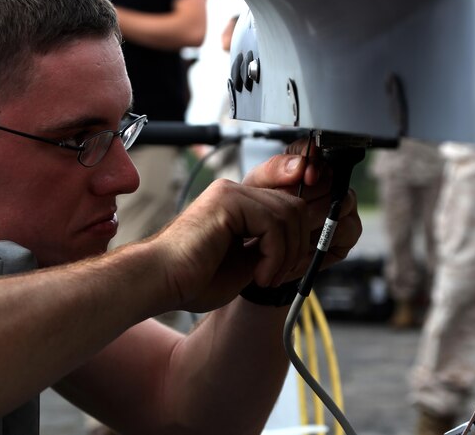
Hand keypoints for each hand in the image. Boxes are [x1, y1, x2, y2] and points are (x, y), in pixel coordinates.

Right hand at [150, 139, 361, 311]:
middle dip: (299, 245)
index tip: (314, 245)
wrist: (161, 281)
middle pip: (294, 205)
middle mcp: (235, 192)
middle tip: (279, 274)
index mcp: (238, 205)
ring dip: (286, 254)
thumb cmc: (192, 279)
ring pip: (289, 213)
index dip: (306, 218)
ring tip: (266, 276)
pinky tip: (260, 273)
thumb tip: (305, 246)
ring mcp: (230, 192)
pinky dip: (275, 254)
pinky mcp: (227, 200)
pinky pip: (273, 223)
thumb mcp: (246, 264)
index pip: (286, 199)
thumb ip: (270, 248)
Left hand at [243, 139, 361, 277]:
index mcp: (305, 166)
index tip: (307, 176)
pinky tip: (304, 241)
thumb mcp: (254, 188)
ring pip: (341, 204)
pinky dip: (325, 236)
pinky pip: (347, 229)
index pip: (321, 152)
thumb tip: (301, 165)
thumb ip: (273, 170)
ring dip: (314, 218)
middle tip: (289, 210)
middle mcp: (329, 184)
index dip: (316, 163)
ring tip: (291, 228)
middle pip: (334, 180)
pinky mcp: (346, 234)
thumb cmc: (254, 214)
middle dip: (308, 197)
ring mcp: (340, 208)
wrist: (252, 248)